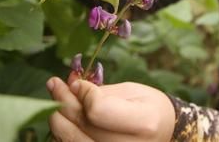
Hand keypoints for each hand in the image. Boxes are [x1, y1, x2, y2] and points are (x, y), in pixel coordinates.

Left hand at [46, 73, 174, 141]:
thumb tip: (70, 87)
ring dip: (59, 120)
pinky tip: (64, 119)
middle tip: (54, 84)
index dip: (84, 94)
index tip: (78, 82)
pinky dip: (65, 134)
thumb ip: (101, 92)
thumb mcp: (132, 91)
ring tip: (55, 100)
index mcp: (144, 122)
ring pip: (73, 141)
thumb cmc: (148, 108)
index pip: (98, 111)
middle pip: (83, 126)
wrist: (164, 133)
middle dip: (64, 102)